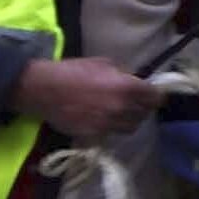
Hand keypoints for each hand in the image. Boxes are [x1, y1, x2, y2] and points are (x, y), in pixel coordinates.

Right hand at [18, 56, 155, 141]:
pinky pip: (111, 134)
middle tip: (137, 103)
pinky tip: (104, 120)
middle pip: (145, 114)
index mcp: (127, 88)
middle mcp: (121, 108)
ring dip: (130, 120)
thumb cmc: (72, 71)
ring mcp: (107, 124)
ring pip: (131, 127)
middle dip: (144, 108)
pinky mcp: (93, 135)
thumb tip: (133, 80)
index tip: (152, 94)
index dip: (155, 95)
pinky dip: (111, 128)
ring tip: (122, 113)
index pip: (155, 97)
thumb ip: (123, 74)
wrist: (43, 89)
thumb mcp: (104, 63)